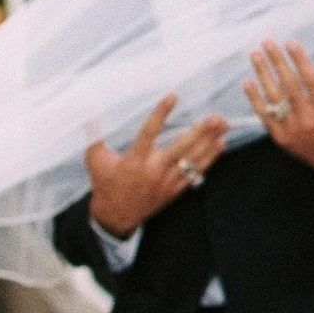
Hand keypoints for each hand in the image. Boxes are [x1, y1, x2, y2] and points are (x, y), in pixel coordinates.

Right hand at [86, 95, 227, 239]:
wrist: (116, 216)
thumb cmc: (105, 184)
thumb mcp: (95, 160)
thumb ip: (94, 137)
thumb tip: (89, 114)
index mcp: (134, 160)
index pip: (149, 131)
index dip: (160, 113)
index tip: (173, 95)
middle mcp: (153, 170)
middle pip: (181, 148)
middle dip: (200, 132)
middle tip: (215, 116)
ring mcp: (167, 181)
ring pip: (193, 159)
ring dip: (210, 141)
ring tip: (224, 124)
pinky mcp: (175, 189)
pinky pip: (196, 173)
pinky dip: (210, 159)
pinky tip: (221, 144)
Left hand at [245, 40, 313, 178]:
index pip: (311, 80)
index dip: (300, 61)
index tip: (290, 43)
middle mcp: (309, 119)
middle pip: (289, 86)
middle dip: (277, 62)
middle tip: (267, 42)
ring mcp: (292, 129)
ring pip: (274, 98)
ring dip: (263, 75)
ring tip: (255, 55)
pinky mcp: (281, 137)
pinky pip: (265, 115)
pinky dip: (255, 99)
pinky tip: (247, 82)